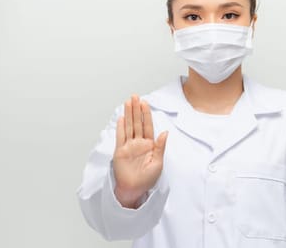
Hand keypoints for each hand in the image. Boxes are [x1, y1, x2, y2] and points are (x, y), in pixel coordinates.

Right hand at [112, 94, 168, 208]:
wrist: (134, 189)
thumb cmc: (147, 179)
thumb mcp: (158, 163)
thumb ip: (160, 147)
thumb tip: (165, 132)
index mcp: (149, 145)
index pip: (148, 126)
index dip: (146, 114)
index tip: (145, 103)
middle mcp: (138, 143)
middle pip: (137, 123)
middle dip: (136, 109)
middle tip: (135, 97)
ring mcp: (129, 146)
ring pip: (129, 126)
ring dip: (128, 114)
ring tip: (128, 102)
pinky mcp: (120, 151)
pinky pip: (120, 136)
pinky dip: (121, 127)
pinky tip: (122, 118)